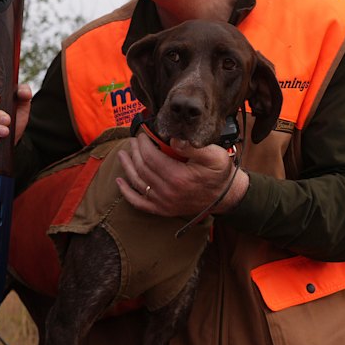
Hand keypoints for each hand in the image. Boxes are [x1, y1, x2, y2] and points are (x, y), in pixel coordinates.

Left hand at [116, 133, 248, 217]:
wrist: (225, 197)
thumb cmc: (219, 174)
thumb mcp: (214, 156)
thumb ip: (193, 147)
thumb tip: (174, 140)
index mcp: (177, 177)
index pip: (151, 156)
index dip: (143, 144)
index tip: (142, 135)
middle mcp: (167, 192)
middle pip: (142, 167)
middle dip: (135, 151)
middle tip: (133, 140)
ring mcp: (163, 202)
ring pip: (137, 182)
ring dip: (127, 167)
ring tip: (122, 154)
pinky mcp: (162, 210)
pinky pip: (139, 203)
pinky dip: (127, 192)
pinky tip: (120, 182)